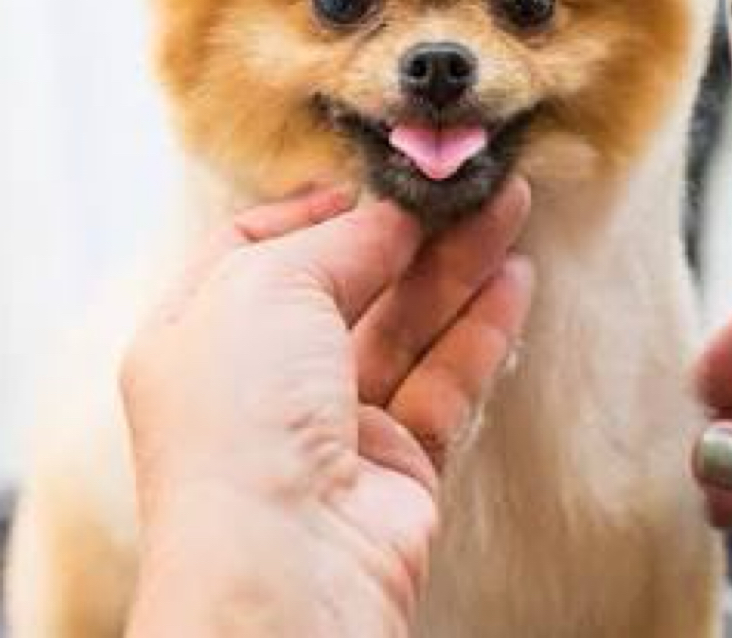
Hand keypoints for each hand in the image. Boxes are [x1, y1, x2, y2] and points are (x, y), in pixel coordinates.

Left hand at [123, 180, 531, 637]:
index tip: (370, 180)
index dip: (311, 210)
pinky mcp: (396, 459)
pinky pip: (444, 379)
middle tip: (470, 184)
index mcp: (201, 332)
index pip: (253, 249)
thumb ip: (341, 241)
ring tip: (510, 207)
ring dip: (459, 266)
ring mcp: (331, 421)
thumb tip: (395, 213)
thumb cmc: (244, 415)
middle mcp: (263, 376)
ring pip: (406, 325)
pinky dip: (480, 329)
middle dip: (410, 230)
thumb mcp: (268, 287)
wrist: (287, 566)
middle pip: (348, 282)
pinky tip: (515, 280)